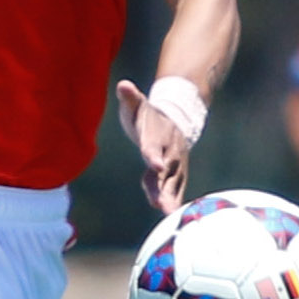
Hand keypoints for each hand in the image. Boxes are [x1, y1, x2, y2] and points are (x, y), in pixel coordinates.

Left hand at [116, 79, 193, 212]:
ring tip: (167, 212)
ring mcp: (175, 163)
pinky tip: (171, 214)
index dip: (154, 155)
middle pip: (165, 171)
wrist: (176, 118)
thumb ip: (129, 97)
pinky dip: (173, 199)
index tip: (155, 165)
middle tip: (161, 204)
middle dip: (163, 187)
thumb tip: (122, 85)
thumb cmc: (147, 114)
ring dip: (169, 198)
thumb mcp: (136, 104)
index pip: (153, 146)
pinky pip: (175, 187)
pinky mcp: (176, 173)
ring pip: (171, 182)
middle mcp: (169, 150)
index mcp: (157, 134)